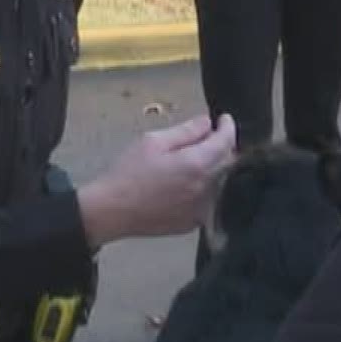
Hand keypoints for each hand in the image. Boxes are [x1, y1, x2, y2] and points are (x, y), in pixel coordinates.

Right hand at [78, 113, 237, 248]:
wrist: (112, 212)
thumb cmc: (128, 173)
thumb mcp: (153, 142)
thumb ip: (186, 131)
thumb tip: (207, 123)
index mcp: (197, 165)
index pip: (226, 142)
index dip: (228, 127)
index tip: (224, 119)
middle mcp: (206, 189)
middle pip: (226, 162)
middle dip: (220, 146)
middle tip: (205, 136)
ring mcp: (201, 209)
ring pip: (218, 181)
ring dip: (211, 167)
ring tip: (188, 160)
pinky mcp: (193, 222)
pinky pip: (207, 200)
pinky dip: (202, 187)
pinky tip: (180, 184)